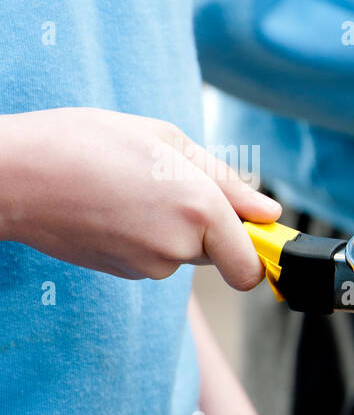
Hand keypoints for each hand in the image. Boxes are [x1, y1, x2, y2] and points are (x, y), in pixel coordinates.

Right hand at [0, 107, 279, 287]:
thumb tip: (268, 213)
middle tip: (172, 188)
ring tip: (132, 189)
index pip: (250, 266)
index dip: (256, 253)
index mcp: (199, 210)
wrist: (14, 175)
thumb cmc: (87, 143)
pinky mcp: (124, 273)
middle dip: (209, 228)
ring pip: (183, 253)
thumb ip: (226, 181)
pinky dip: (144, 235)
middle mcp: (178, 247)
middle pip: (220, 254)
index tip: (254, 236)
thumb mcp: (166, 141)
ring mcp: (148, 265)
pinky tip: (115, 207)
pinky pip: (154, 257)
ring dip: (172, 227)